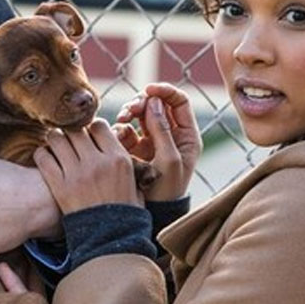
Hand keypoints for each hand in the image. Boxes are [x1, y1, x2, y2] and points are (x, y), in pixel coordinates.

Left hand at [34, 119, 142, 213]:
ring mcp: (77, 174)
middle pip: (76, 129)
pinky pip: (43, 158)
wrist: (111, 240)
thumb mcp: (135, 183)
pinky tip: (46, 159)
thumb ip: (125, 161)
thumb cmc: (125, 213)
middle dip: (71, 132)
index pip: (98, 125)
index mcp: (118, 158)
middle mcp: (97, 162)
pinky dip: (42, 155)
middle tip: (69, 140)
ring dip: (55, 139)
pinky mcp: (59, 187)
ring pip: (57, 138)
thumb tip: (115, 143)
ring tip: (57, 146)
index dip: (91, 128)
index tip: (88, 136)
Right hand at [114, 83, 201, 200]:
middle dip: (142, 102)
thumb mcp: (168, 160)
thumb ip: (162, 130)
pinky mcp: (136, 149)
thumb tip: (154, 101)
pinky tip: (118, 134)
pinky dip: (122, 127)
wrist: (152, 214)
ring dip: (130, 112)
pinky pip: (128, 130)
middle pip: (157, 104)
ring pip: (141, 115)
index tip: (148, 90)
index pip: (179, 101)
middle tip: (130, 110)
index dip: (164, 91)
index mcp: (186, 135)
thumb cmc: (167, 191)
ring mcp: (153, 141)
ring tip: (122, 120)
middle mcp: (171, 135)